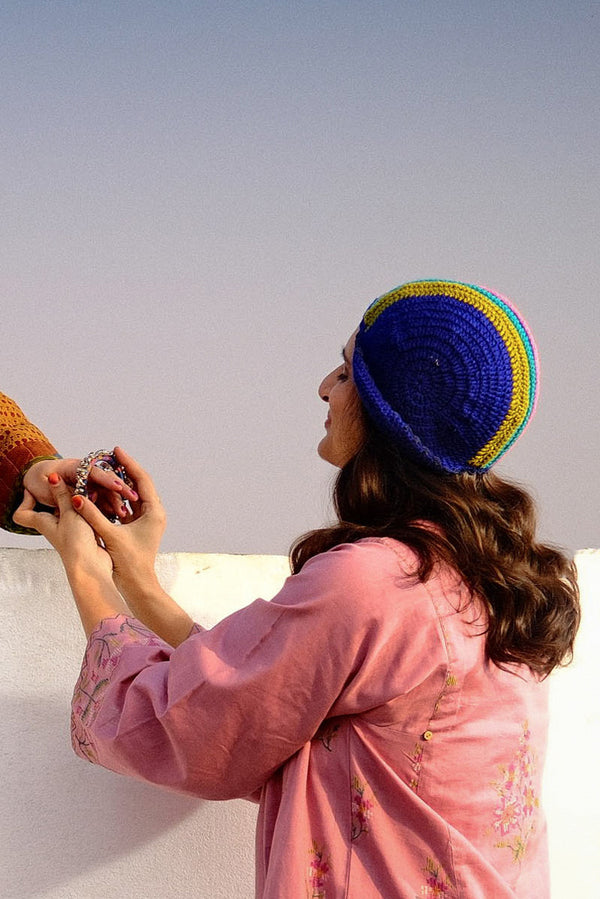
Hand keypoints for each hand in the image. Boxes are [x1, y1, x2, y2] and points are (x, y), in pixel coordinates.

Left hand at [13, 477, 113, 583]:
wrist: (91, 567)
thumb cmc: (76, 544)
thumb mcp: (69, 513)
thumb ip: (62, 494)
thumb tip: (52, 477)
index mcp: (43, 521)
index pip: (23, 513)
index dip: (26, 499)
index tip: (36, 488)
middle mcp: (54, 526)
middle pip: (53, 506)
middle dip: (62, 493)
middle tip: (72, 482)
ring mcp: (69, 530)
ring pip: (72, 509)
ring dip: (80, 501)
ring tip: (91, 492)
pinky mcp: (84, 533)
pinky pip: (85, 516)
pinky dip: (90, 510)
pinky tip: (101, 505)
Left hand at [23, 457, 137, 521]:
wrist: (36, 482)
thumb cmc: (39, 482)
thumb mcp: (45, 487)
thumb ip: (62, 492)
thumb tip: (79, 497)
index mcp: (74, 467)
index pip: (93, 472)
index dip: (106, 479)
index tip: (117, 487)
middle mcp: (84, 473)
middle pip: (105, 480)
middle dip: (120, 489)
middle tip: (132, 497)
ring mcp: (88, 483)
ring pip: (106, 491)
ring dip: (116, 501)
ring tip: (125, 513)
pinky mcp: (90, 494)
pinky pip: (103, 500)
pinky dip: (110, 507)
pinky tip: (118, 516)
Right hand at [69, 447, 166, 600]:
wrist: (138, 585)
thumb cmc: (128, 562)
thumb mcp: (109, 535)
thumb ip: (92, 515)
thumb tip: (75, 497)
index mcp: (154, 512)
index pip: (142, 479)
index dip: (128, 463)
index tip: (116, 450)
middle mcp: (154, 513)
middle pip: (140, 484)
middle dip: (125, 469)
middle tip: (111, 454)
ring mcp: (148, 520)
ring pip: (134, 494)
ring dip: (121, 482)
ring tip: (107, 466)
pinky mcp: (140, 527)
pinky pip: (129, 505)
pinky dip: (118, 496)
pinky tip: (106, 488)